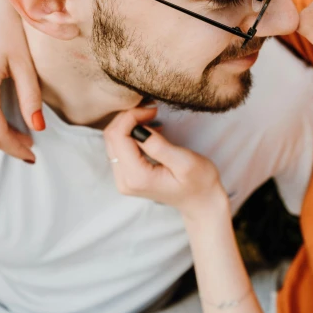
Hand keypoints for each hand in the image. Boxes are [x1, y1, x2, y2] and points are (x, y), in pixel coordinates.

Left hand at [103, 107, 227, 219]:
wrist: (201, 202)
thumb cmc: (199, 182)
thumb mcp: (185, 161)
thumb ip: (158, 146)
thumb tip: (137, 127)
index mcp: (137, 177)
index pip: (119, 136)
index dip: (132, 116)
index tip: (152, 110)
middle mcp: (124, 180)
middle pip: (111, 137)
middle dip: (128, 118)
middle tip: (151, 111)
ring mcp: (123, 180)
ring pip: (111, 141)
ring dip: (127, 124)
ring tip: (149, 118)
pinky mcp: (125, 176)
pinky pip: (118, 148)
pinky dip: (128, 133)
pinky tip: (146, 130)